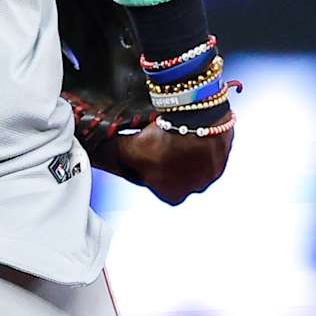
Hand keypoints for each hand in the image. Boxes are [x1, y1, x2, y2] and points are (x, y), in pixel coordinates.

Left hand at [111, 122, 232, 205]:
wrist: (197, 120)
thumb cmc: (163, 141)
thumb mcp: (128, 150)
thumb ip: (110, 155)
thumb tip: (91, 152)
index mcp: (172, 195)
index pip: (149, 179)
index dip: (142, 162)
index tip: (140, 146)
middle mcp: (196, 187)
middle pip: (172, 169)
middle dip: (164, 154)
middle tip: (156, 135)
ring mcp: (213, 169)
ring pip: (191, 156)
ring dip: (182, 144)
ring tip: (172, 127)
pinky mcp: (224, 149)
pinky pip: (207, 142)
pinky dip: (198, 133)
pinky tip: (188, 122)